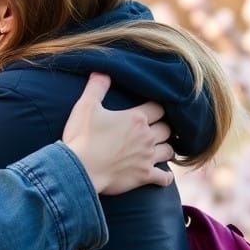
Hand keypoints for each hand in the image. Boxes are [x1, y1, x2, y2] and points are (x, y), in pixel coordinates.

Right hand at [62, 73, 173, 194]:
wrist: (79, 169)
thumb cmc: (82, 137)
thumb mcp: (85, 106)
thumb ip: (96, 87)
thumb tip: (101, 71)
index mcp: (136, 118)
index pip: (158, 108)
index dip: (155, 108)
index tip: (151, 109)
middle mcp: (146, 137)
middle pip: (167, 129)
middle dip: (162, 127)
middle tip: (154, 128)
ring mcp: (147, 158)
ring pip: (169, 151)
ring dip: (166, 148)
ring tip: (159, 147)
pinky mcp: (144, 176)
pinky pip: (164, 178)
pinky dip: (166, 177)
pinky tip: (164, 176)